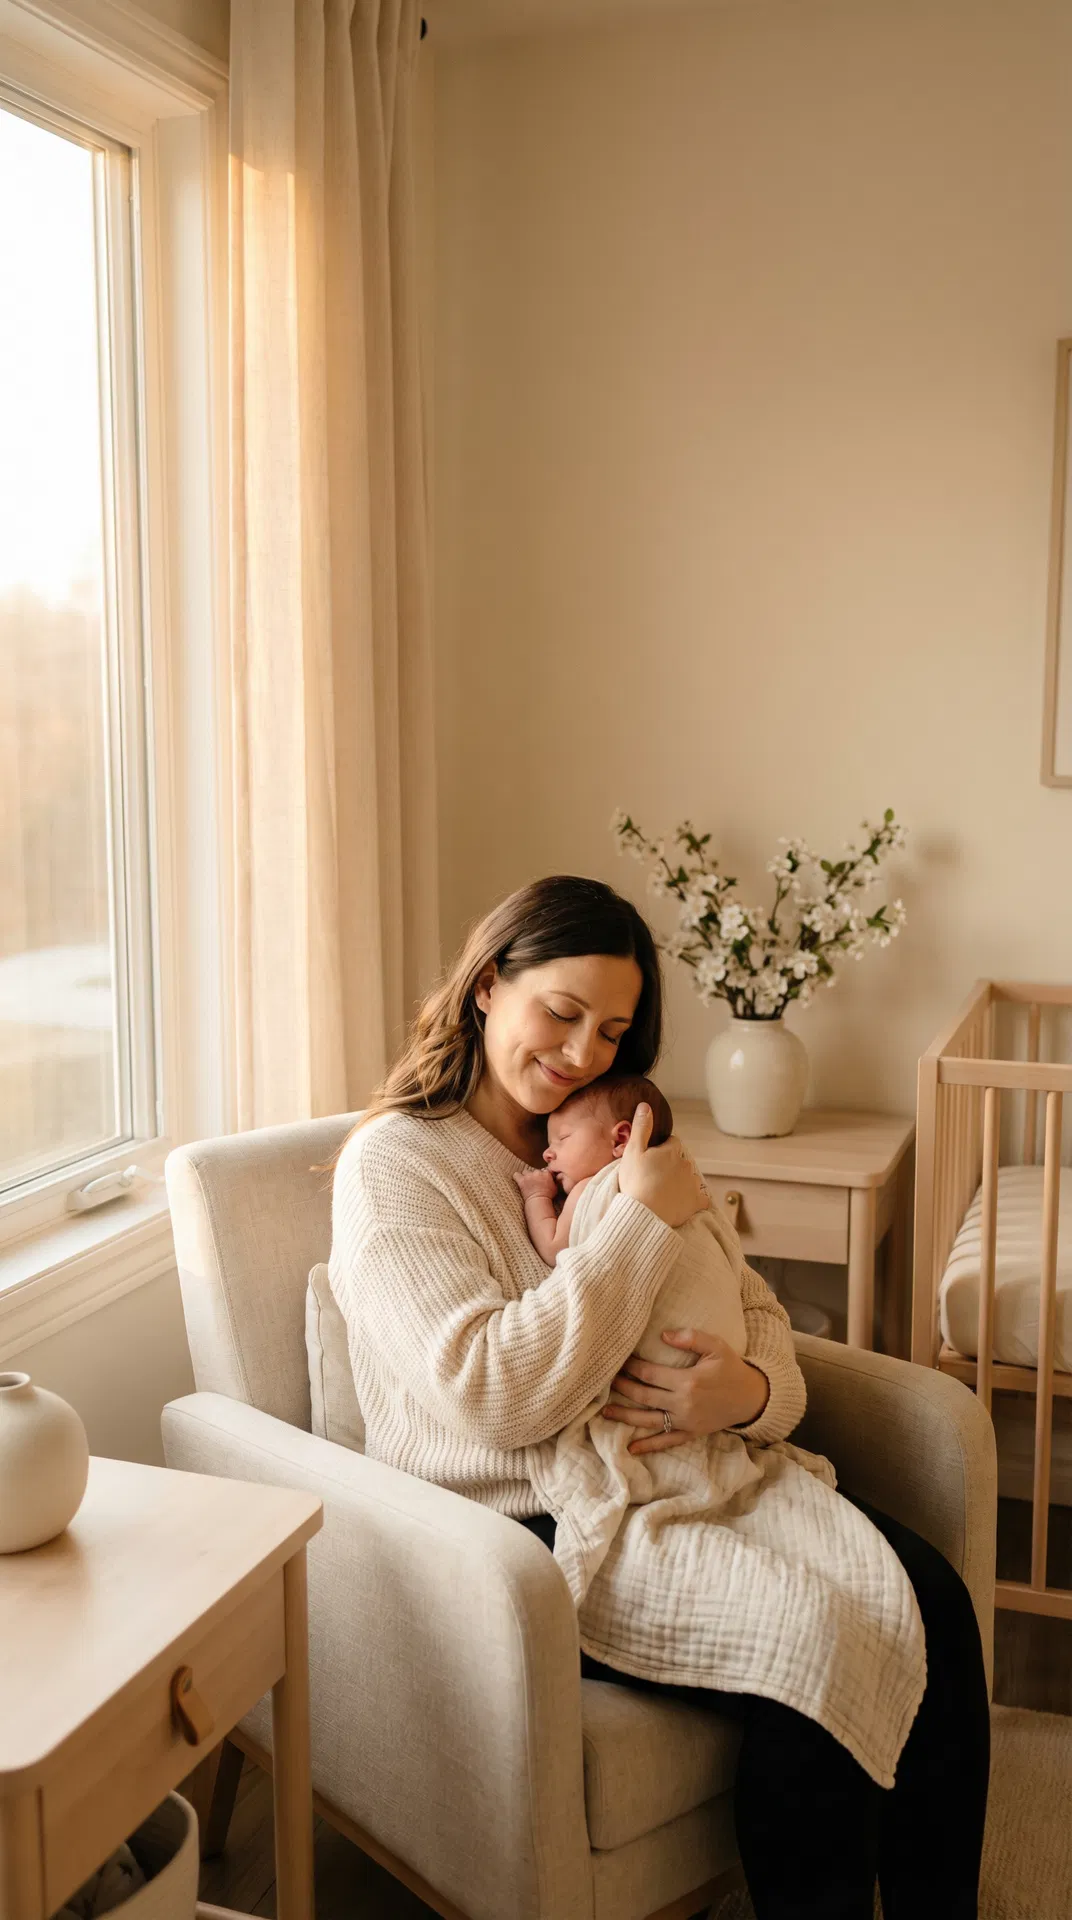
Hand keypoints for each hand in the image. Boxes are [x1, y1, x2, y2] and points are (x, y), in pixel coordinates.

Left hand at [513, 1167, 557, 1200]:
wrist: (539, 1201)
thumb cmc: (548, 1196)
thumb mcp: (555, 1187)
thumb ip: (554, 1180)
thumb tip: (554, 1178)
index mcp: (546, 1173)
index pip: (544, 1170)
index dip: (543, 1175)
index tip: (542, 1179)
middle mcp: (537, 1172)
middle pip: (535, 1170)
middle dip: (535, 1175)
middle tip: (535, 1183)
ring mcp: (529, 1176)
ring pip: (526, 1171)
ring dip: (526, 1175)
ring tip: (527, 1181)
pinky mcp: (521, 1180)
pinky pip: (516, 1175)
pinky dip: (516, 1177)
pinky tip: (518, 1179)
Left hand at [601, 1328, 769, 1453]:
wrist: (752, 1398)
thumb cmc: (732, 1368)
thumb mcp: (717, 1346)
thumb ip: (691, 1338)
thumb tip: (663, 1335)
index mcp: (687, 1381)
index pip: (650, 1373)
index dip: (631, 1367)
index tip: (619, 1360)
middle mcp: (683, 1403)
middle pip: (644, 1396)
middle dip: (623, 1387)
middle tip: (605, 1380)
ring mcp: (686, 1421)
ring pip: (649, 1420)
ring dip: (626, 1416)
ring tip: (605, 1412)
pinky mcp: (690, 1433)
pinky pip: (666, 1441)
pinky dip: (649, 1446)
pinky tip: (632, 1448)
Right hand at [617, 1106, 710, 1228]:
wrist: (643, 1213)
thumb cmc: (635, 1181)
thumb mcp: (633, 1151)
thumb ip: (641, 1127)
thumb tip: (646, 1105)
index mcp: (673, 1150)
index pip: (672, 1143)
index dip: (661, 1150)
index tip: (651, 1160)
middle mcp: (687, 1164)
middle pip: (680, 1160)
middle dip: (671, 1165)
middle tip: (653, 1178)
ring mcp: (693, 1184)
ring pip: (689, 1177)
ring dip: (680, 1181)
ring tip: (662, 1192)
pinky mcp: (697, 1202)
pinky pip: (700, 1198)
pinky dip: (693, 1199)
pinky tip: (681, 1203)